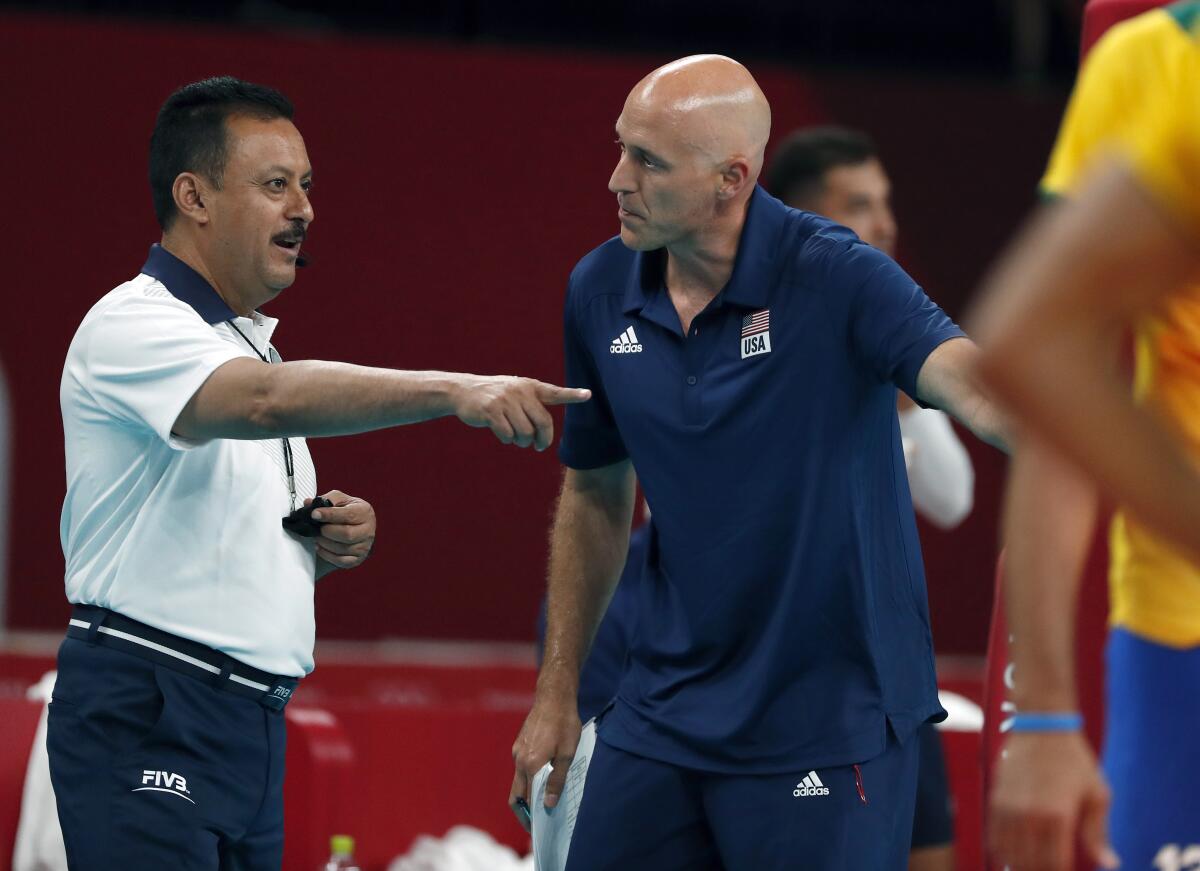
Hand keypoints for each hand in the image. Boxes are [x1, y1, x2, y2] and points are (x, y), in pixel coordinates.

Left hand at [307, 490, 375, 569]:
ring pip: (342, 548)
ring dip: (325, 543)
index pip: (348, 515)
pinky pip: (341, 561)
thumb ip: (326, 500)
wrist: (357, 526)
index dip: (329, 515)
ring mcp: (364, 546)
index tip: (314, 514)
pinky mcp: (357, 559)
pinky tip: (320, 547)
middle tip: (317, 528)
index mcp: (365, 512)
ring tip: (317, 537)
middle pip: (347, 534)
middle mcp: (368, 530)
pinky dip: (326, 555)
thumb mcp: (340, 500)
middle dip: (327, 531)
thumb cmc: (348, 511)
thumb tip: (308, 503)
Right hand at [452, 375, 589, 450]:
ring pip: (525, 432)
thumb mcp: (515, 393)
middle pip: (543, 422)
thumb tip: (543, 436)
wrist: (463, 391)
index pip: (555, 392)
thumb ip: (532, 406)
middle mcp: (520, 391)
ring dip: (522, 442)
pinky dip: (507, 439)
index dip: (572, 394)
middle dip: (543, 440)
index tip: (588, 394)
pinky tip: (502, 434)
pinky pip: (507, 434)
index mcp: (530, 387)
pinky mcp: (491, 410)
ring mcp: (505, 400)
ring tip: (515, 438)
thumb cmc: (495, 397)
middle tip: (539, 446)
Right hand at [508, 686, 580, 831]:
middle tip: (537, 822)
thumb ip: (557, 779)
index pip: (526, 800)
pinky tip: (543, 776)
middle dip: (524, 811)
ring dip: (528, 793)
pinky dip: (529, 778)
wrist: (553, 697)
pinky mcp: (519, 745)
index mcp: (531, 765)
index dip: (531, 816)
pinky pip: (521, 767)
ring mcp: (517, 752)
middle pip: (516, 794)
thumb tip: (548, 803)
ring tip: (544, 800)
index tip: (538, 828)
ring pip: (519, 780)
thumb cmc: (564, 724)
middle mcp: (519, 760)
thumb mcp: (567, 754)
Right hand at [988, 731, 1118, 870]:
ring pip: (1009, 853)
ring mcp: (1010, 808)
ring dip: (1019, 864)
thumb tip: (1110, 863)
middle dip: (1038, 870)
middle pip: (1030, 862)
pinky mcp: (996, 799)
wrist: (1042, 728)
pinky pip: (994, 836)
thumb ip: (1098, 833)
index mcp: (1059, 816)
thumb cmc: (1075, 760)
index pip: (1055, 863)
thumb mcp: (1096, 795)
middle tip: (1047, 868)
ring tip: (1030, 866)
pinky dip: (1001, 851)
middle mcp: (1031, 815)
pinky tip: (1011, 855)